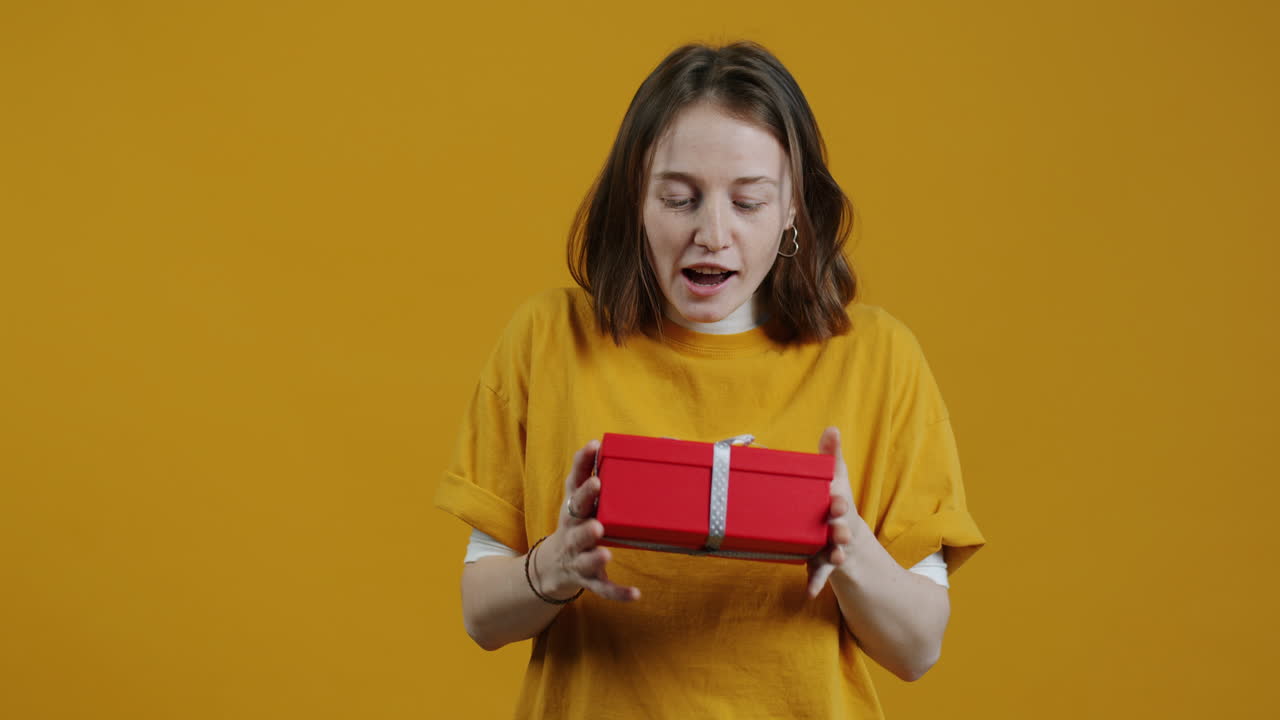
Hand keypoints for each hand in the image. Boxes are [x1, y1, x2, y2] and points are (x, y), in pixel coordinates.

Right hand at [534, 440, 640, 601]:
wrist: (554, 566)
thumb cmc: (581, 523)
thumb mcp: (586, 500)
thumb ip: (610, 474)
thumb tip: (665, 442)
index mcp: (575, 507)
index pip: (574, 480)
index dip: (581, 463)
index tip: (593, 446)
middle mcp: (573, 529)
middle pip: (575, 515)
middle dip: (585, 502)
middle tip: (597, 492)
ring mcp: (578, 555)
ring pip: (584, 555)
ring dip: (594, 553)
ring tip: (604, 551)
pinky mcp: (588, 579)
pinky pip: (603, 587)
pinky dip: (617, 592)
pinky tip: (635, 594)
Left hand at [807, 426, 857, 597]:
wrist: (844, 536)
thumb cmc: (834, 502)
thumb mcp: (836, 479)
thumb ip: (832, 456)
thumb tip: (832, 428)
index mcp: (839, 508)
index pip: (840, 504)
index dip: (839, 503)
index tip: (837, 502)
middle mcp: (839, 529)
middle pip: (841, 530)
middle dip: (840, 531)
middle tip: (839, 532)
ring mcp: (832, 548)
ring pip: (834, 553)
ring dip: (833, 556)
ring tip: (833, 558)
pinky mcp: (822, 563)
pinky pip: (818, 574)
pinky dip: (815, 583)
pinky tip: (809, 593)